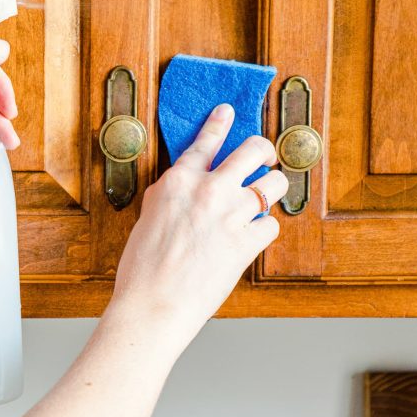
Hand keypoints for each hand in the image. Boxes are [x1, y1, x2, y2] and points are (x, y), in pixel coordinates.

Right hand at [110, 104, 286, 348]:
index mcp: (177, 182)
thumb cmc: (142, 271)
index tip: (228, 111)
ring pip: (273, 183)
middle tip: (265, 158)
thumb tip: (186, 186)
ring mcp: (231, 215)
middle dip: (264, 151)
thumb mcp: (148, 219)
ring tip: (265, 197)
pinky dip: (264, 230)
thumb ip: (171, 196)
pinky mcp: (247, 242)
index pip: (205, 141)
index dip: (220, 123)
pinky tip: (252, 237)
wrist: (152, 305)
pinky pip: (271, 224)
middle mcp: (208, 190)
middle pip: (253, 149)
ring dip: (273, 188)